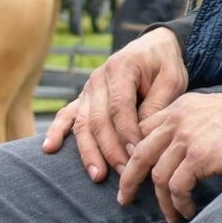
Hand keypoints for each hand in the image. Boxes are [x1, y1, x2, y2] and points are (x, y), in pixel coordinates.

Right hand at [42, 27, 188, 181]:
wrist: (154, 47)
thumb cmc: (165, 65)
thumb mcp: (172, 79)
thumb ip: (157, 105)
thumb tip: (142, 136)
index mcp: (121, 68)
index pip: (119, 107)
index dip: (126, 133)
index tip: (136, 155)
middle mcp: (99, 78)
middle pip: (98, 119)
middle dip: (110, 149)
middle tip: (123, 173)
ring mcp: (88, 89)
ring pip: (82, 123)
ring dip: (88, 151)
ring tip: (97, 175)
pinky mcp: (83, 98)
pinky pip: (66, 115)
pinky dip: (56, 131)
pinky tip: (49, 148)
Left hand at [116, 91, 221, 222]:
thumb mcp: (207, 108)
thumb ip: (186, 121)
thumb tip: (174, 147)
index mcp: (177, 108)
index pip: (142, 130)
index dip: (133, 152)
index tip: (133, 171)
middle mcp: (176, 122)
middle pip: (139, 154)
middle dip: (129, 180)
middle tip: (126, 198)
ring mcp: (186, 139)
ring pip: (158, 176)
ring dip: (162, 201)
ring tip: (170, 214)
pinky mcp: (199, 157)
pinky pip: (178, 187)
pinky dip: (180, 203)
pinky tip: (187, 210)